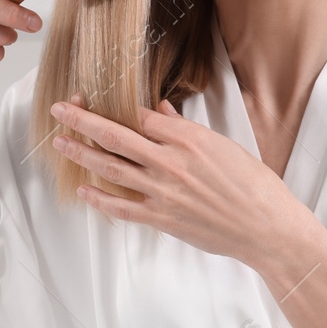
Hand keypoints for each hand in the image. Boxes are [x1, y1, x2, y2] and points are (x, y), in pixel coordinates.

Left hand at [49, 97, 308, 267]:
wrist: (267, 227)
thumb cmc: (253, 185)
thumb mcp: (222, 146)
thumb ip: (185, 130)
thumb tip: (161, 111)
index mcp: (187, 138)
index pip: (139, 116)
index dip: (112, 106)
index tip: (93, 100)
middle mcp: (170, 162)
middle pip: (114, 136)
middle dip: (82, 121)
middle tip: (59, 110)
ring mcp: (163, 191)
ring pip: (110, 168)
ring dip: (82, 154)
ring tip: (60, 143)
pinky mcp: (162, 218)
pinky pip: (121, 207)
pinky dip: (99, 199)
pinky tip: (83, 190)